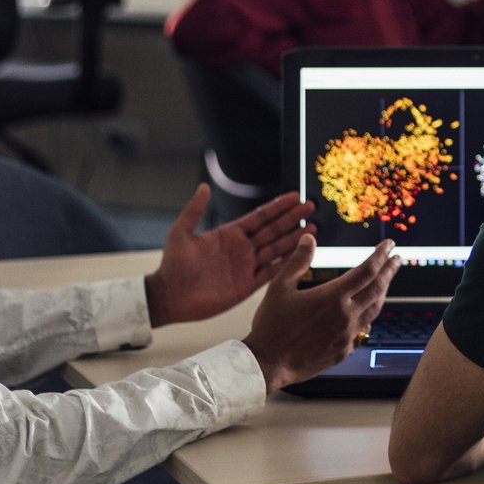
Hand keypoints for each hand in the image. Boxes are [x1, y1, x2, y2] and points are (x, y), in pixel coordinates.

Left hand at [145, 186, 315, 326]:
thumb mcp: (181, 233)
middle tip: (310, 207)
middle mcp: (242, 248)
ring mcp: (246, 266)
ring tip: (313, 228)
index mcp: (229, 234)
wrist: (170, 296)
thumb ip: (194, 211)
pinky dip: (287, 263)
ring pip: (276, 249)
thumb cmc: (173, 265)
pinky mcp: (247, 286)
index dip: (278, 207)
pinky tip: (301, 254)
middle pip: (273, 230)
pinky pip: (271, 272)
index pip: (260, 217)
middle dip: (292, 218)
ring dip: (294, 239)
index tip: (295, 196)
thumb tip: (204, 186)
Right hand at [241, 237, 400, 392]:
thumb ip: (298, 261)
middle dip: (389, 271)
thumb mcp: (280, 287)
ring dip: (382, 293)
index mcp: (333, 296)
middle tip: (396, 259)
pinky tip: (366, 314)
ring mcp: (347, 335)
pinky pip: (363, 331)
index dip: (381, 255)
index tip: (389, 245)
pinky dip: (368, 317)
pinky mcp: (344, 351)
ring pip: (374, 310)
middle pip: (378, 288)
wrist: (268, 363)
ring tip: (385, 282)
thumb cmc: (271, 326)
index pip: (367, 270)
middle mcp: (346, 315)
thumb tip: (309, 238)